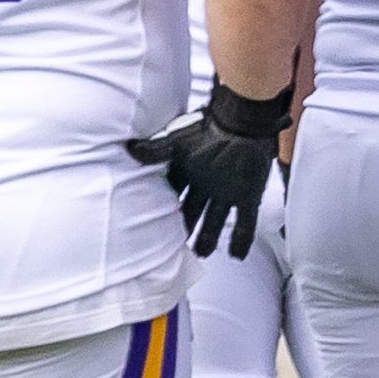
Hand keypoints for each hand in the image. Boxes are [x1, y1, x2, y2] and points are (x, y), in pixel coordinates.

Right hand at [127, 80, 293, 258]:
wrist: (242, 122)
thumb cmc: (209, 128)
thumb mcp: (176, 142)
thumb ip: (154, 151)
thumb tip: (129, 150)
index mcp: (188, 171)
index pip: (173, 196)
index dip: (164, 211)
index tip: (154, 226)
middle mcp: (207, 184)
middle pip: (193, 212)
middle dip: (184, 229)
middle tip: (175, 246)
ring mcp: (228, 191)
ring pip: (216, 221)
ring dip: (209, 238)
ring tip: (203, 254)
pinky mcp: (249, 195)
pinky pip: (245, 222)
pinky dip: (242, 239)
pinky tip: (237, 255)